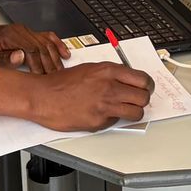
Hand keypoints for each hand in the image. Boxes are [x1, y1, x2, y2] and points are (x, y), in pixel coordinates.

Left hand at [0, 7, 67, 74]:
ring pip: (46, 43)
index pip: (31, 50)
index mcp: (8, 35)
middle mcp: (19, 30)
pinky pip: (46, 37)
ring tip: (61, 72)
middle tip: (56, 80)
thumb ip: (1, 59)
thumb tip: (20, 56)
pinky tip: (64, 52)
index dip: (39, 65)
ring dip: (55, 57)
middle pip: (41, 47)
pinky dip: (56, 44)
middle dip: (50, 64)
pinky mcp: (27, 33)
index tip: (43, 79)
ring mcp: (24, 31)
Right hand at [29, 64, 153, 131]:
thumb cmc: (62, 83)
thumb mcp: (90, 68)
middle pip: (144, 97)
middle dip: (142, 100)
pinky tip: (101, 114)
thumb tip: (126, 80)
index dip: (147, 86)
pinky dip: (112, 119)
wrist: (43, 97)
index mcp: (108, 71)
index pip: (143, 79)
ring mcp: (105, 105)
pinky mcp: (98, 121)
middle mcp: (109, 87)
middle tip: (136, 101)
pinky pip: (115, 122)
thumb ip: (110, 74)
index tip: (145, 89)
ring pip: (136, 112)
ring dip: (133, 112)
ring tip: (124, 110)